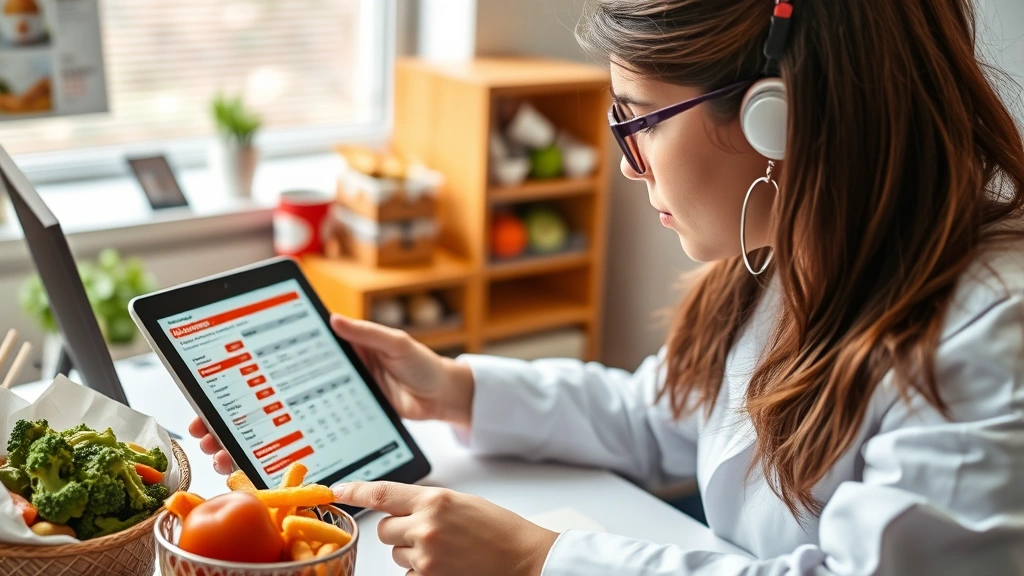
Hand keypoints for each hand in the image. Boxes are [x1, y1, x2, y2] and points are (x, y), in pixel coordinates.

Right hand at [189, 314, 475, 474]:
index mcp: (329, 354)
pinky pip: (302, 438)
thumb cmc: (422, 365)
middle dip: (228, 417)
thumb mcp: (397, 345)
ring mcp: (327, 405)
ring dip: (244, 440)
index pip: (274, 363)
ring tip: (220, 455)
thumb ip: (367, 334)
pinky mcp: (339, 426)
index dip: (240, 379)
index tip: (210, 395)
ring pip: (276, 423)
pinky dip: (277, 452)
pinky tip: (256, 464)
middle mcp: (320, 380)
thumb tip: (334, 319)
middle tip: (205, 435)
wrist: (444, 396)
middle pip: (264, 398)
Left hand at [334, 481, 558, 575]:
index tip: (336, 490)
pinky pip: (408, 574)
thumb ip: (427, 504)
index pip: (382, 493)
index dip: (354, 491)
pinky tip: (448, 565)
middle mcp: (426, 527)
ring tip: (447, 551)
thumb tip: (397, 508)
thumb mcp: (461, 503)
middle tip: (430, 533)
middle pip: (385, 529)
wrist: (523, 559)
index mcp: (434, 500)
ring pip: (396, 554)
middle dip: (400, 531)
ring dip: (412, 553)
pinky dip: (422, 571)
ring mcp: (426, 557)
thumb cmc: (498, 529)